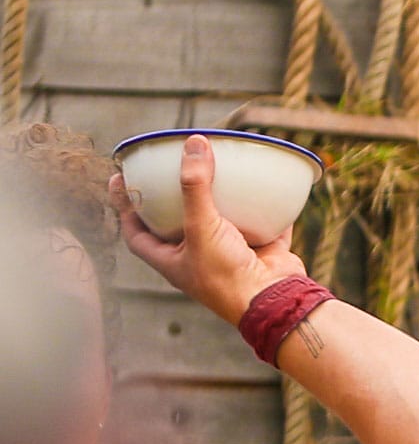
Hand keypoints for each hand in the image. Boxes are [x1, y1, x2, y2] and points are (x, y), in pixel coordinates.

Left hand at [112, 137, 303, 323]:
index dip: (125, 207)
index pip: (136, 232)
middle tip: (171, 168)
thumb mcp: (201, 228)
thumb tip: (193, 143)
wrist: (272, 300)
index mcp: (172, 260)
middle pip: (178, 223)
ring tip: (216, 170)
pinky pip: (259, 223)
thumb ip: (195, 187)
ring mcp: (229, 254)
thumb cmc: (225, 276)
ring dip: (220, 199)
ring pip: (220, 222)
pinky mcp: (259, 250)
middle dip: (174, 198)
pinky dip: (262, 207)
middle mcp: (197, 257)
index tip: (120, 180)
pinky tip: (264, 185)